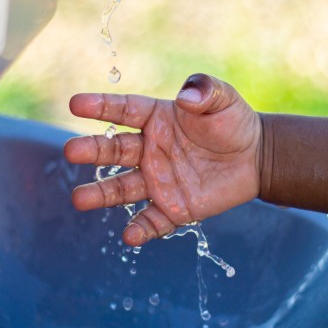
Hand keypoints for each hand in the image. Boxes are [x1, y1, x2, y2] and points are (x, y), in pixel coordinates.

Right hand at [64, 74, 260, 245]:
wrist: (256, 158)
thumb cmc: (233, 122)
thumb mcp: (223, 99)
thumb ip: (204, 91)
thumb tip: (186, 96)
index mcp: (156, 119)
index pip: (123, 111)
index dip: (100, 106)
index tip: (75, 103)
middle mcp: (150, 150)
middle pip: (114, 150)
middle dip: (92, 150)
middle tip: (71, 151)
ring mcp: (158, 180)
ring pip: (123, 188)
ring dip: (101, 194)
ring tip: (79, 198)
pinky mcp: (173, 208)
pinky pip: (153, 221)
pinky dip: (141, 229)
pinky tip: (130, 236)